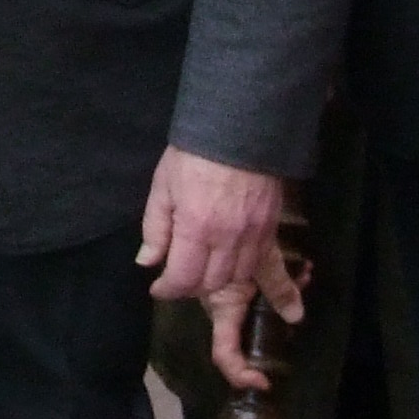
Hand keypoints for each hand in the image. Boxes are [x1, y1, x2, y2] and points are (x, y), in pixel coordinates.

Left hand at [139, 146, 301, 390]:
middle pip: (211, 284)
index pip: (183, 277)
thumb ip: (155, 227)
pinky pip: (260, 265)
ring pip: (237, 279)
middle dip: (190, 287)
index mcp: (196, 226)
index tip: (158, 288)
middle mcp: (228, 238)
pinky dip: (245, 273)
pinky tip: (235, 270)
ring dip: (218, 282)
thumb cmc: (193, 155)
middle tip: (179, 278)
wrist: (240, 129)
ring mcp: (253, 236)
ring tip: (203, 273)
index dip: (168, 289)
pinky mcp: (271, 231)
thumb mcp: (163, 186)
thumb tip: (147, 262)